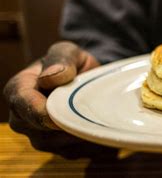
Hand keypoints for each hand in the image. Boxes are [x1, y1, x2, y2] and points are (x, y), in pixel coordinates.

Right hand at [3, 41, 116, 158]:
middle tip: (93, 114)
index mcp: (18, 90)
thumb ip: (60, 59)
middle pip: (41, 131)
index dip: (42, 111)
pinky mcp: (57, 148)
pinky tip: (102, 128)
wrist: (85, 79)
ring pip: (59, 145)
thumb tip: (50, 77)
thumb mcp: (68, 51)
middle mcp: (22, 118)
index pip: (23, 104)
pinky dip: (90, 142)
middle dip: (68, 124)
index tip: (64, 111)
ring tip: (100, 118)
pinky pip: (74, 152)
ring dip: (80, 134)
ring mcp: (39, 136)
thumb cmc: (72, 63)